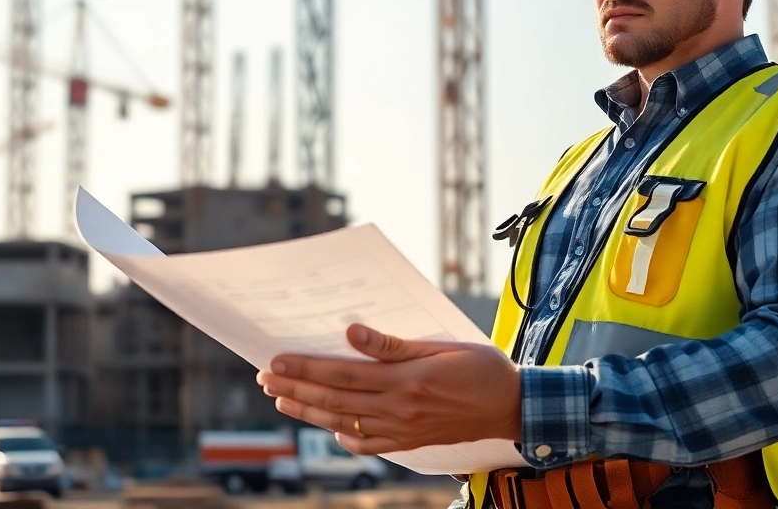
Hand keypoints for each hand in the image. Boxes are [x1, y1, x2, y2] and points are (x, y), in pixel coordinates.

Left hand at [256, 324, 521, 454]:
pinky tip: (329, 428)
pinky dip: (344, 437)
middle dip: (295, 388)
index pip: (342, 374)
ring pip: (344, 422)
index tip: (276, 361)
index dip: (305, 368)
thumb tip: (351, 332)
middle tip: (265, 379)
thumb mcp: (440, 347)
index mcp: (406, 380)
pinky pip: (369, 444)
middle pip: (334, 400)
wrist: (512, 407)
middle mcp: (399, 409)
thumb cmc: (481, 368)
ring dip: (308, 411)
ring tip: (282, 400)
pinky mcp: (410, 443)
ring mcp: (403, 430)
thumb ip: (393, 344)